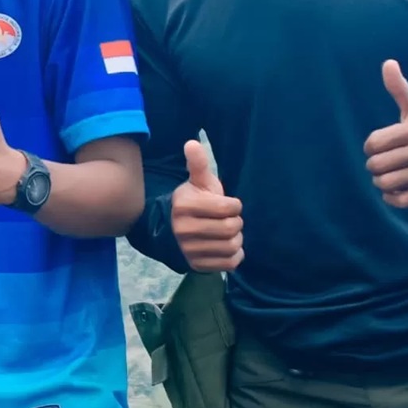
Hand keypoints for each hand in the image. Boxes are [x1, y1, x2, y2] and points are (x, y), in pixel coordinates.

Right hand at [168, 138, 242, 270]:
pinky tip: (228, 247)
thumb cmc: (191, 202)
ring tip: (229, 234)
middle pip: (231, 228)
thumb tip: (192, 142)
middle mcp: (184, 229)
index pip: (228, 208)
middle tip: (230, 220)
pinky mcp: (196, 265)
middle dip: (236, 223)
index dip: (235, 205)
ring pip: (231, 246)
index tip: (229, 205)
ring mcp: (190, 250)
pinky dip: (235, 255)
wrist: (170, 231)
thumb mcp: (196, 182)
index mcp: (186, 206)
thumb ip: (198, 164)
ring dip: (237, 240)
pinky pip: (229, 263)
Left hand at [363, 58, 407, 207]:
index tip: (379, 146)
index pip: (373, 143)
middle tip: (382, 162)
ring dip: (381, 182)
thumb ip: (399, 87)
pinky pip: (402, 201)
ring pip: (386, 184)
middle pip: (377, 165)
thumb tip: (388, 63)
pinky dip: (393, 197)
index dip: (370, 146)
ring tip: (387, 175)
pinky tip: (396, 189)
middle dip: (374, 165)